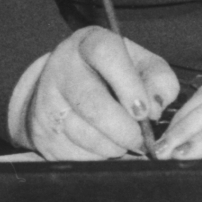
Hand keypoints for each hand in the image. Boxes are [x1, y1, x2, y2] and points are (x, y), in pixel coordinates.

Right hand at [14, 27, 180, 160]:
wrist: (66, 89)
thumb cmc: (113, 76)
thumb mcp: (141, 66)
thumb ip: (159, 81)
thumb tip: (154, 111)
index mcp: (89, 43)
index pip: (106, 55)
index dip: (129, 85)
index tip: (144, 111)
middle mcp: (62, 68)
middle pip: (92, 103)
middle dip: (124, 129)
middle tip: (141, 139)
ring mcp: (47, 101)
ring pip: (85, 135)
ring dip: (114, 146)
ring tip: (123, 140)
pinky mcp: (42, 132)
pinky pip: (76, 154)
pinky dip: (98, 158)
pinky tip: (104, 145)